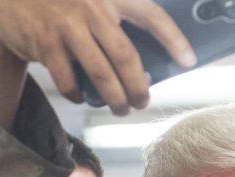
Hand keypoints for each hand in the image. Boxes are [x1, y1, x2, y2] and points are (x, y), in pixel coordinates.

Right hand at [0, 0, 195, 115]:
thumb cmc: (62, 3)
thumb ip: (115, 18)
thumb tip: (144, 61)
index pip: (152, 16)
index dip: (174, 39)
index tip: (188, 60)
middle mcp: (92, 7)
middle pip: (127, 57)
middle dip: (138, 87)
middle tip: (142, 102)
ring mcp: (68, 25)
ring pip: (101, 74)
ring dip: (114, 98)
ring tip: (120, 108)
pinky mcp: (46, 43)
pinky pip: (70, 80)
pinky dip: (78, 95)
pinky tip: (83, 98)